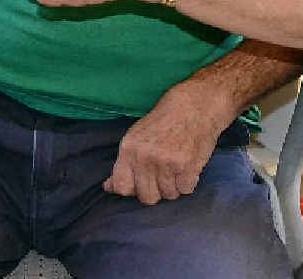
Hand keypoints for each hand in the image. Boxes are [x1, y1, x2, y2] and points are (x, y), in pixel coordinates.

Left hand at [104, 83, 227, 204]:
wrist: (194, 105)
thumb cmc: (163, 121)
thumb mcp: (136, 136)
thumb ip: (123, 164)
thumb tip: (109, 187)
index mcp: (129, 149)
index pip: (122, 187)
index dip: (131, 190)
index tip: (139, 184)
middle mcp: (146, 157)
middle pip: (147, 197)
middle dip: (154, 191)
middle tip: (161, 176)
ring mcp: (167, 163)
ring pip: (168, 195)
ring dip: (173, 186)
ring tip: (175, 168)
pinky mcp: (188, 166)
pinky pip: (186, 190)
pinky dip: (187, 182)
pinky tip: (187, 167)